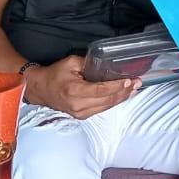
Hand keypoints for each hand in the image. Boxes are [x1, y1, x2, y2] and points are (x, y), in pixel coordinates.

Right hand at [22, 55, 140, 119]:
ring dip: (122, 98)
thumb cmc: (55, 74)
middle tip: (137, 82)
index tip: (130, 80)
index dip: (117, 86)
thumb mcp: (71, 63)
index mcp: (75, 91)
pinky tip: (122, 96)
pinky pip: (101, 109)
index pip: (102, 90)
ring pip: (106, 106)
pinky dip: (113, 102)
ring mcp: (80, 113)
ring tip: (134, 89)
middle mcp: (78, 105)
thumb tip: (107, 64)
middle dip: (124, 91)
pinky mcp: (81, 116)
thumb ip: (89, 63)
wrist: (40, 90)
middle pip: (107, 100)